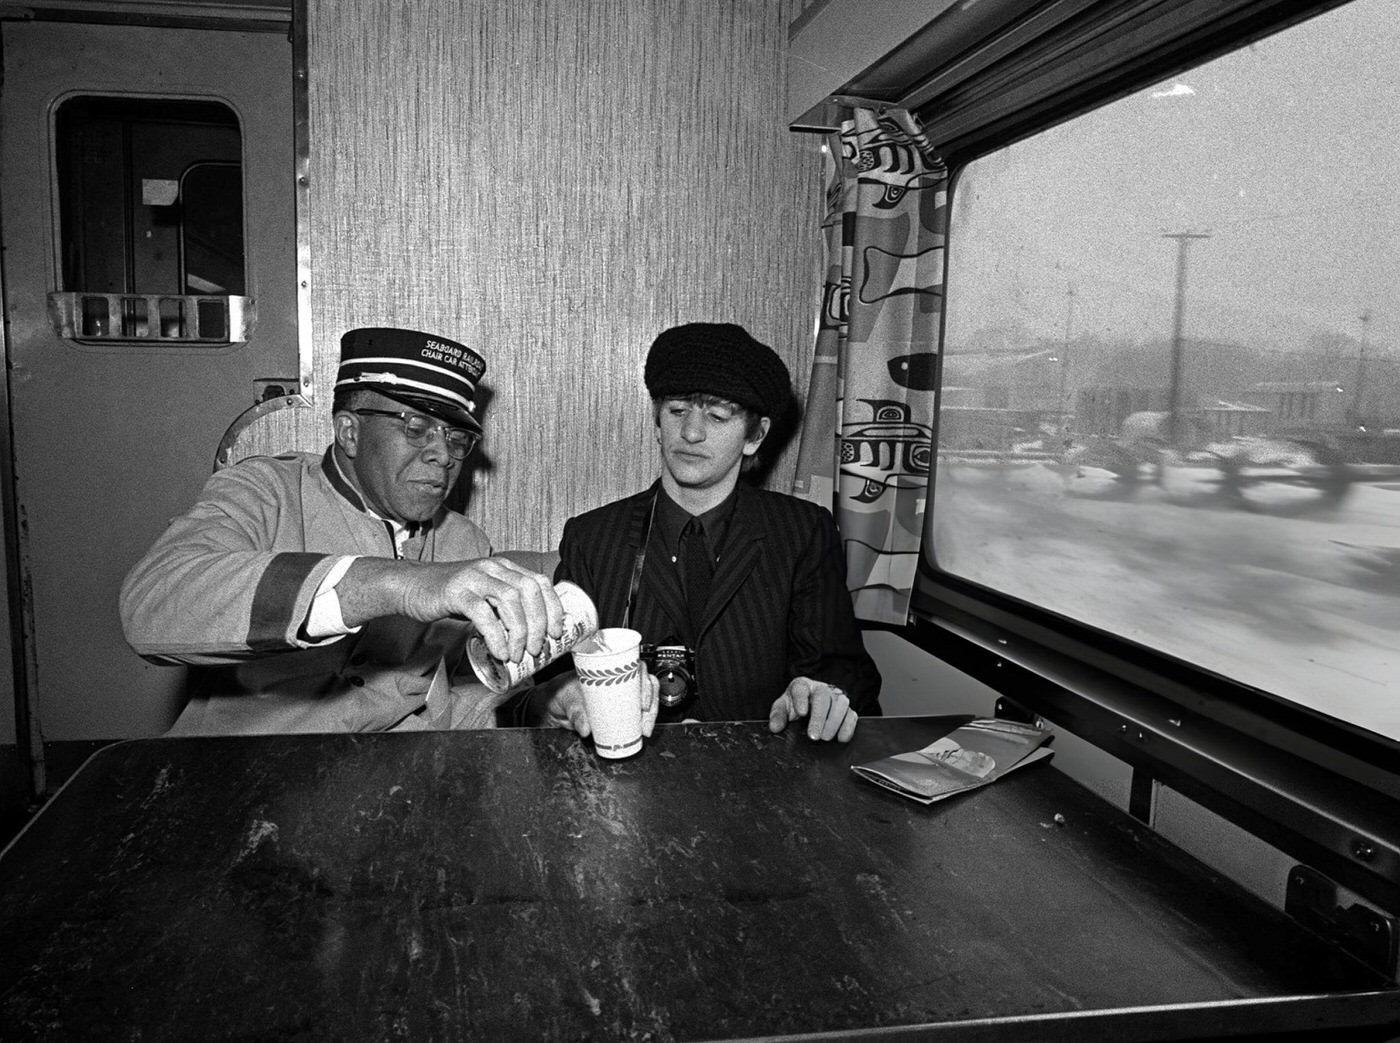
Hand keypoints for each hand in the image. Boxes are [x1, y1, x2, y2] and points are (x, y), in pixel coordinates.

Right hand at [345, 556, 562, 663]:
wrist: (412, 587)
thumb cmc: (452, 596)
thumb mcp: (485, 595)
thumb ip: (506, 606)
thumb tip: (533, 634)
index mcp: (505, 567)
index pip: (540, 582)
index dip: (553, 608)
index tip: (555, 633)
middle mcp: (493, 567)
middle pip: (529, 591)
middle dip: (539, 623)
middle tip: (536, 649)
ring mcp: (474, 577)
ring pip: (510, 600)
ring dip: (519, 632)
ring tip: (517, 654)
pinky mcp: (457, 591)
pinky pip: (483, 613)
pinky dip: (496, 635)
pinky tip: (499, 651)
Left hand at [539, 669, 658, 737]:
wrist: (554, 705)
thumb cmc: (560, 691)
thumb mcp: (567, 698)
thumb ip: (575, 713)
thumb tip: (586, 728)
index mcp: (609, 667)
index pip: (636, 667)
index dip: (645, 682)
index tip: (643, 701)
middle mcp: (619, 678)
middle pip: (646, 685)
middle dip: (652, 703)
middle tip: (645, 720)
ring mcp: (620, 694)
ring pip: (645, 699)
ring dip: (650, 714)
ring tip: (645, 729)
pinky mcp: (619, 709)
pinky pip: (636, 713)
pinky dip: (643, 721)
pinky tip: (643, 731)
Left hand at [769, 677, 857, 741]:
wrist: (811, 704)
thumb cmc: (796, 705)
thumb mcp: (783, 707)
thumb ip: (778, 715)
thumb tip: (775, 727)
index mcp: (802, 686)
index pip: (800, 688)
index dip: (801, 700)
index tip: (801, 713)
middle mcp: (821, 689)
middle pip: (823, 697)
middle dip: (819, 718)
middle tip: (814, 736)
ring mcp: (836, 697)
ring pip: (840, 704)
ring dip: (834, 723)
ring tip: (825, 738)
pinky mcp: (847, 709)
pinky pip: (852, 715)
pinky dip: (848, 727)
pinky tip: (841, 738)